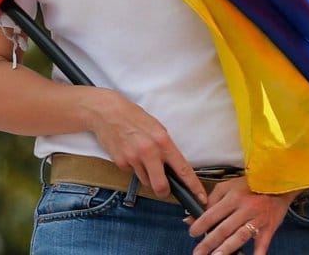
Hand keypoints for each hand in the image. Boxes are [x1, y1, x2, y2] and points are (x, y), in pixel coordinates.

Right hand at [83, 88, 207, 202]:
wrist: (107, 112)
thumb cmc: (134, 116)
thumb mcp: (156, 127)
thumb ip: (165, 147)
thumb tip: (172, 166)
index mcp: (162, 141)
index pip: (182, 168)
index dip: (193, 186)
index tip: (200, 197)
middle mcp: (149, 151)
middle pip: (161, 187)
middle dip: (164, 191)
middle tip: (164, 187)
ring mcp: (134, 158)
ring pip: (146, 181)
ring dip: (147, 175)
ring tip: (141, 156)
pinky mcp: (121, 163)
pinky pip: (131, 173)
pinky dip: (133, 167)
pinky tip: (129, 153)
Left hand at [188, 176, 299, 254]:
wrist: (277, 184)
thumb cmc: (249, 186)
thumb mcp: (228, 187)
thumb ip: (211, 200)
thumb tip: (192, 216)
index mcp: (233, 197)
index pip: (213, 212)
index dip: (201, 223)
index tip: (192, 233)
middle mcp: (244, 208)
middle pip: (224, 228)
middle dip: (209, 242)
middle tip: (198, 252)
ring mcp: (257, 219)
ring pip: (240, 236)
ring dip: (227, 248)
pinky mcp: (269, 228)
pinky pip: (262, 243)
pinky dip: (257, 253)